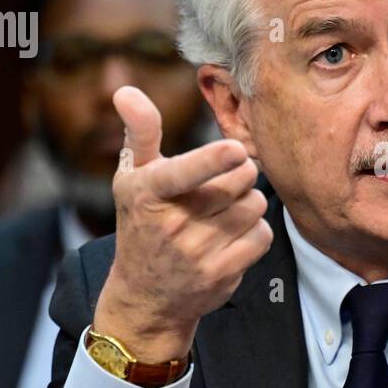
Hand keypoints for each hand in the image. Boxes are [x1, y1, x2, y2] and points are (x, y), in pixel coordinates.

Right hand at [92, 85, 271, 362]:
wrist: (146, 297)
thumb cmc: (142, 223)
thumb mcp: (132, 178)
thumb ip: (140, 133)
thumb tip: (125, 90)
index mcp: (148, 194)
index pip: (184, 173)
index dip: (213, 160)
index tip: (234, 151)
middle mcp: (171, 225)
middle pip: (237, 181)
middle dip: (240, 174)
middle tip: (226, 181)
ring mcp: (197, 254)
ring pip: (253, 206)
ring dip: (248, 202)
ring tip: (225, 209)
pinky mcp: (222, 274)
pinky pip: (262, 235)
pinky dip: (255, 231)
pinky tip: (233, 234)